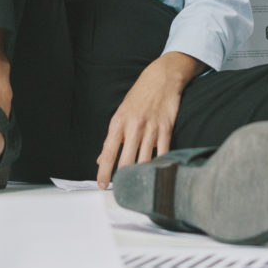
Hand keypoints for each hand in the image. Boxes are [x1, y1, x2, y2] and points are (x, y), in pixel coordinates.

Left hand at [96, 52, 204, 186]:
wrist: (161, 78)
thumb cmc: (139, 96)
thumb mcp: (120, 114)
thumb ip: (112, 138)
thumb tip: (101, 159)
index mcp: (118, 122)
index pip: (108, 152)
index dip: (104, 171)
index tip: (102, 184)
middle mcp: (134, 126)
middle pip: (127, 160)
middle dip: (123, 178)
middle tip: (121, 189)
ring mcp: (151, 128)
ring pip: (145, 159)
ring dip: (141, 175)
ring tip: (138, 186)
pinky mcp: (166, 128)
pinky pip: (163, 152)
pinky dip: (160, 165)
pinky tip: (156, 173)